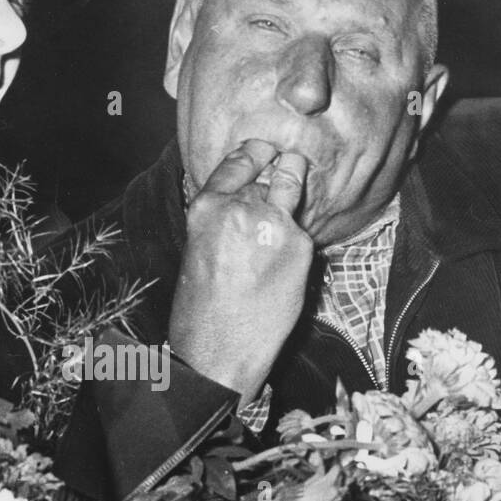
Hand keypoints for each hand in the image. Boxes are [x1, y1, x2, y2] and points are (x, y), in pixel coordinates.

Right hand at [169, 140, 312, 400]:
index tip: (263, 148)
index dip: (253, 152)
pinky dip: (299, 233)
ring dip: (296, 179)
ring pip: (292, 186)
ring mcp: (275, 225)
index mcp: (206, 209)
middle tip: (288, 161)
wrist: (220, 352)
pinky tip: (289, 251)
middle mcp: (241, 210)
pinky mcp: (301, 246)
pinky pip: (302, 228)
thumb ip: (221, 221)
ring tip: (298, 174)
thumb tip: (245, 203)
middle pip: (268, 172)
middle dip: (278, 167)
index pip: (236, 163)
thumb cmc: (201, 312)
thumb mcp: (197, 252)